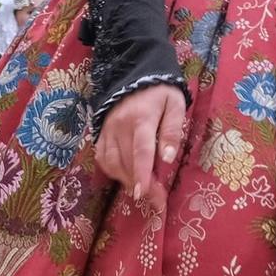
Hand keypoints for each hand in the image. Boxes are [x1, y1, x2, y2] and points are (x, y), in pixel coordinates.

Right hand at [95, 83, 187, 205]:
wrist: (133, 73)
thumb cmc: (160, 91)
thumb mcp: (175, 103)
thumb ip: (172, 129)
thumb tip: (167, 157)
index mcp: (141, 118)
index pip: (140, 151)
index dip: (143, 174)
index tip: (145, 194)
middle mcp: (120, 126)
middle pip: (127, 162)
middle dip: (140, 185)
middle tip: (155, 202)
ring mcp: (107, 130)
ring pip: (112, 163)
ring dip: (126, 181)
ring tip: (143, 192)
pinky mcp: (100, 132)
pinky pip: (102, 158)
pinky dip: (113, 172)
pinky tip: (125, 178)